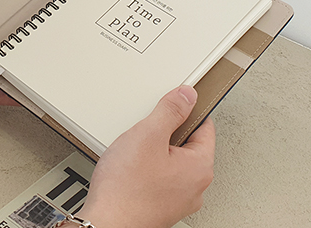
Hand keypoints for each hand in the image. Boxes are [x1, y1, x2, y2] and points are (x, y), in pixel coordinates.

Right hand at [77, 86, 214, 227]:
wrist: (106, 223)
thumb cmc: (126, 188)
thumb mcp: (148, 134)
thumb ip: (171, 110)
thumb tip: (188, 96)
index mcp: (200, 167)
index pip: (204, 125)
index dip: (187, 109)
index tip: (174, 102)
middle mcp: (194, 186)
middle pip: (186, 142)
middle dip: (165, 131)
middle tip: (145, 131)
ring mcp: (178, 198)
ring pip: (171, 159)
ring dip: (154, 149)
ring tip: (133, 151)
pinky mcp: (160, 204)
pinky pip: (160, 175)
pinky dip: (147, 166)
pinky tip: (130, 167)